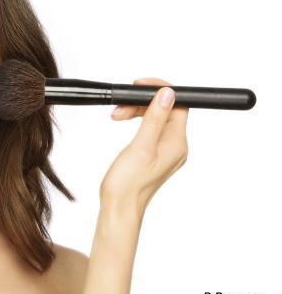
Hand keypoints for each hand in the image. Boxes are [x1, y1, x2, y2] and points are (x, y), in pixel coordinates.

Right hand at [100, 78, 189, 215]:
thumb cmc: (128, 184)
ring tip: (116, 115)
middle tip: (121, 104)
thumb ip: (155, 119)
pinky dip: (136, 121)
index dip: (160, 91)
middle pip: (165, 110)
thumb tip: (168, 95)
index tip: (140, 85)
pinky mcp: (153, 155)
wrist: (120, 208)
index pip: (177, 105)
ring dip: (137, 111)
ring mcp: (165, 151)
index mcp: (177, 143)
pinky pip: (150, 129)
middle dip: (142, 102)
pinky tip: (123, 123)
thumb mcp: (141, 146)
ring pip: (155, 118)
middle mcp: (175, 146)